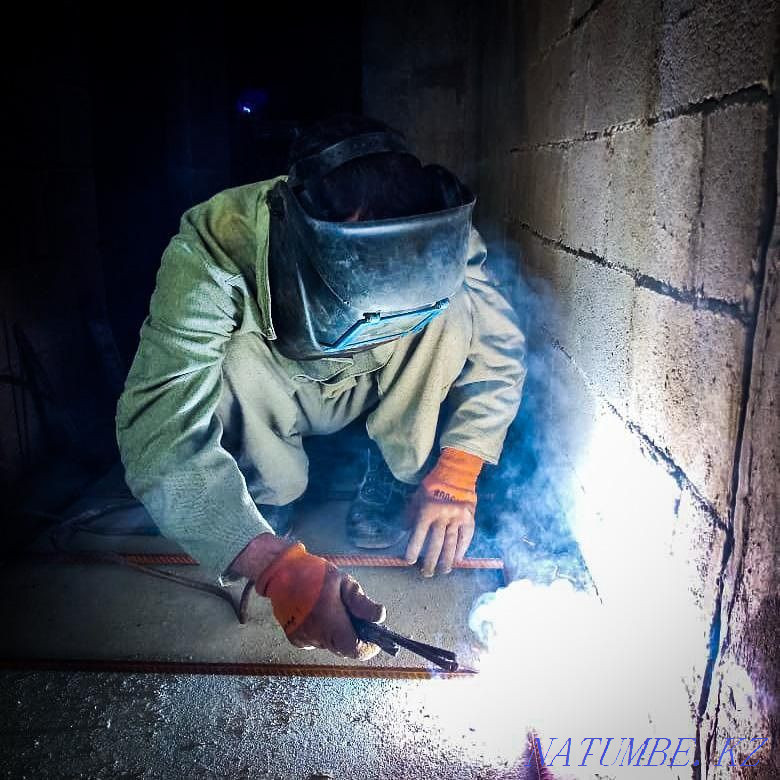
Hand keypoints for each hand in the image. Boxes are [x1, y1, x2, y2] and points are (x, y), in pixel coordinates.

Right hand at [244, 539, 384, 658]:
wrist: (281, 573)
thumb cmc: (315, 574)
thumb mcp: (343, 582)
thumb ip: (361, 602)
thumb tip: (380, 617)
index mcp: (330, 622)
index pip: (354, 649)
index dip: (367, 648)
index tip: (375, 639)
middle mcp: (316, 636)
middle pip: (343, 648)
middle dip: (353, 637)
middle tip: (354, 616)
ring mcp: (304, 640)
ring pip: (330, 645)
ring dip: (337, 633)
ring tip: (333, 609)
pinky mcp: (295, 640)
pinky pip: (317, 641)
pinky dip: (323, 632)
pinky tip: (318, 613)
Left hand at [405, 489, 475, 575]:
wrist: (456, 476)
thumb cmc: (432, 489)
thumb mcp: (417, 499)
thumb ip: (410, 516)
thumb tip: (405, 532)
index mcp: (427, 510)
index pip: (419, 534)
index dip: (413, 549)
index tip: (409, 561)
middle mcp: (442, 516)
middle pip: (436, 543)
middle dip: (430, 560)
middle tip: (426, 573)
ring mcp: (457, 518)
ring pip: (451, 543)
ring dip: (447, 560)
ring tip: (443, 571)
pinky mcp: (469, 519)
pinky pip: (466, 537)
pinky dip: (462, 549)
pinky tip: (457, 560)